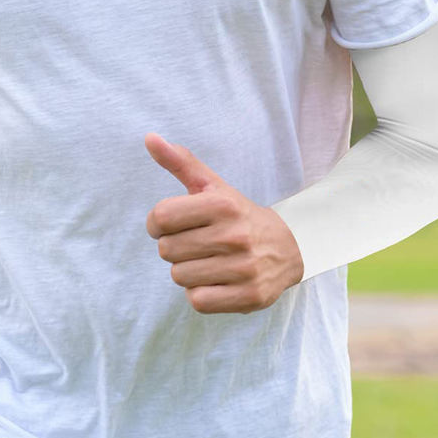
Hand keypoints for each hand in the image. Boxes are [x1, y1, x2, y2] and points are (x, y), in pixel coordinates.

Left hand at [144, 133, 304, 313]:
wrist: (289, 246)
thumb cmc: (237, 214)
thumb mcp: (212, 185)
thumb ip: (180, 162)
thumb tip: (149, 137)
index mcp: (222, 204)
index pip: (160, 216)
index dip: (157, 223)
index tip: (173, 223)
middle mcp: (234, 235)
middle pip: (166, 250)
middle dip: (175, 247)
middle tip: (197, 242)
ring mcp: (243, 268)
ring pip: (179, 276)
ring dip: (187, 271)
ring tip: (209, 261)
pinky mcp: (249, 296)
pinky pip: (198, 300)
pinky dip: (201, 293)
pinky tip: (217, 280)